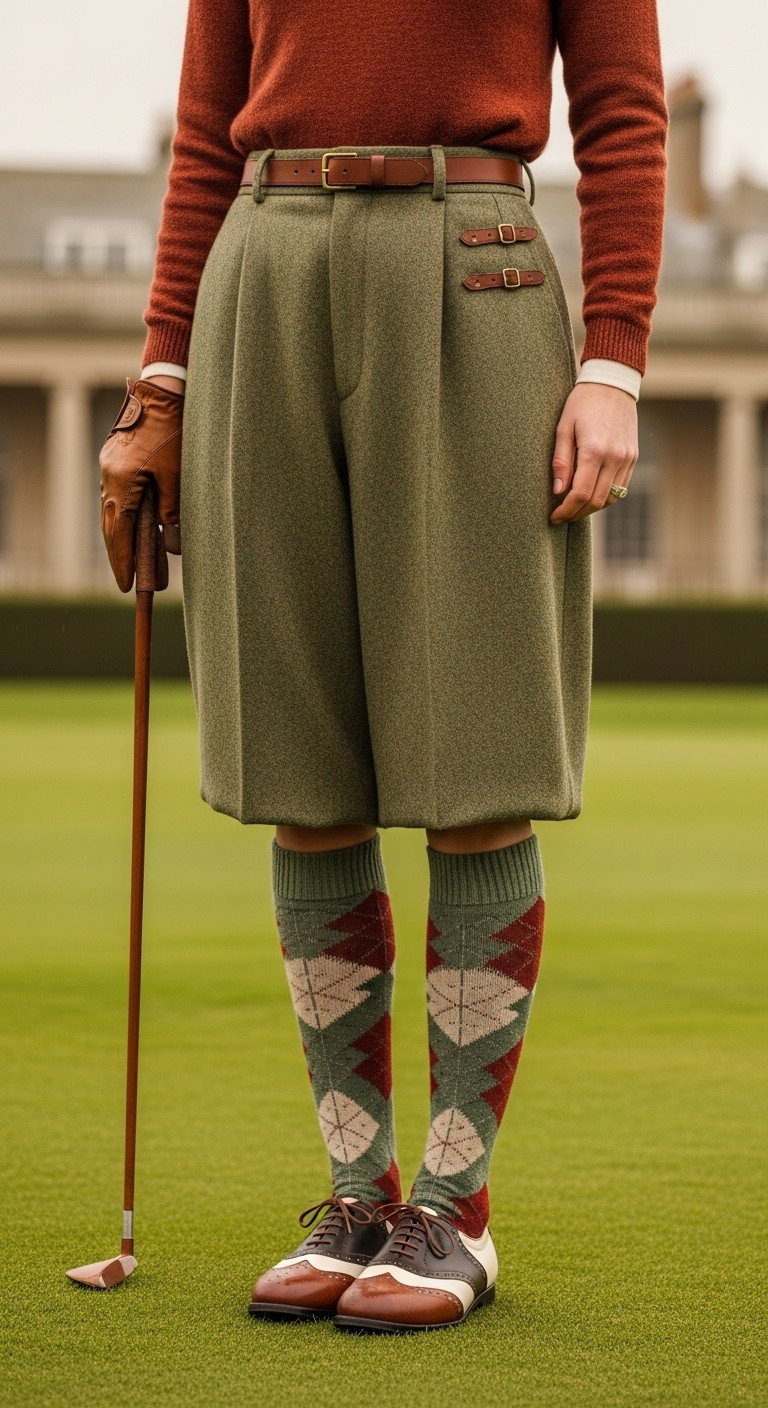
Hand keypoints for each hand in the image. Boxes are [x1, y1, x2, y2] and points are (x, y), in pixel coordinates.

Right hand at [99, 375, 183, 590]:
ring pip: (113, 511)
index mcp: (121, 483)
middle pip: (110, 526)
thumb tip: (170, 544)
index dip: (122, 562)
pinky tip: (135, 527)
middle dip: (120, 555)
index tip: (126, 586)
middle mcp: (109, 477)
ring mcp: (109, 467)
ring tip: (134, 560)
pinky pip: (117, 495)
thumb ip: (170, 512)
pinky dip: (126, 515)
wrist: (161, 393)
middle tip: (129, 581)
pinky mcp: (116, 460)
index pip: (118, 534)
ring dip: (123, 536)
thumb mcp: (177, 476)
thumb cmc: (173, 432)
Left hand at [549, 382, 637, 523]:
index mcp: (594, 450)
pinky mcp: (633, 457)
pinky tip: (592, 495)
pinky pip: (621, 488)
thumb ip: (561, 461)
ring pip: (612, 498)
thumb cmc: (582, 403)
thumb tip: (558, 491)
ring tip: (575, 508)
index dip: (567, 510)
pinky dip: (607, 497)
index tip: (554, 517)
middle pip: (597, 501)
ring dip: (592, 508)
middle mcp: (615, 457)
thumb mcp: (563, 428)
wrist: (612, 384)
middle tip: (562, 516)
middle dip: (578, 513)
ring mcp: (627, 458)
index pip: (581, 493)